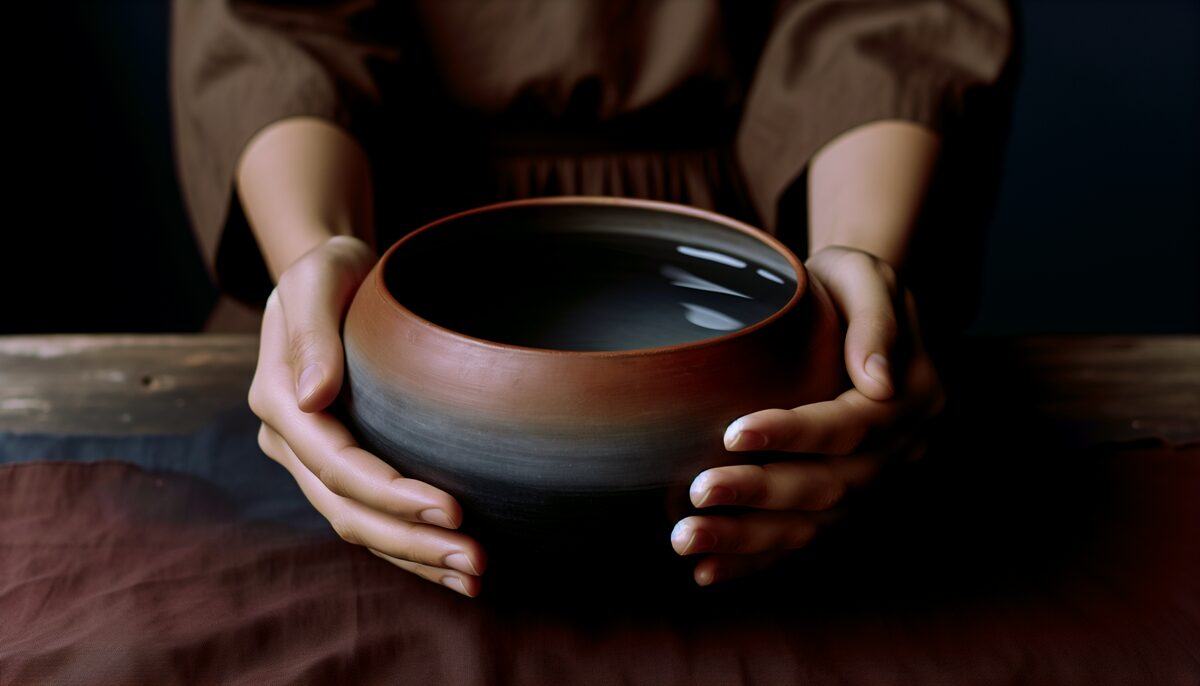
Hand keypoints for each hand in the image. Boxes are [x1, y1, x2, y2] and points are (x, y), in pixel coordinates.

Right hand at [249, 235, 486, 595]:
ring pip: (359, 527)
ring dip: (415, 558)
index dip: (393, 494)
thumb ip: (310, 331)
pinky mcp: (339, 469)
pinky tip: (450, 566)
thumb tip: (313, 397)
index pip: (337, 465)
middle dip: (412, 542)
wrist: (331, 281)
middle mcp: (290, 442)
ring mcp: (312, 462)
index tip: (454, 510)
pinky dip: (409, 548)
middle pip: (349, 510)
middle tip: (477, 561)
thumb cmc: (331, 272)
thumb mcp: (317, 278)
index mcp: (280, 401)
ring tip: (475, 577)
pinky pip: (370, 519)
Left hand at [672, 246, 944, 584]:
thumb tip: (877, 380)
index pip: (851, 426)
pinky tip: (705, 571)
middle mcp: (898, 450)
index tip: (731, 433)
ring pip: (811, 526)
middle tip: (697, 496)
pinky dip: (753, 561)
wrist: (850, 311)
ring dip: (747, 540)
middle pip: (829, 487)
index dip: (793, 434)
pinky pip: (799, 541)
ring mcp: (870, 483)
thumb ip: (876, 320)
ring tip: (685, 540)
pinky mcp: (839, 502)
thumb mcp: (865, 275)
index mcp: (910, 396)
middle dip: (760, 495)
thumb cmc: (846, 285)